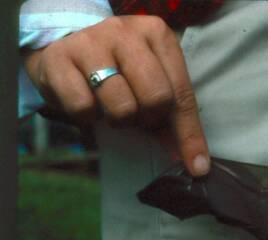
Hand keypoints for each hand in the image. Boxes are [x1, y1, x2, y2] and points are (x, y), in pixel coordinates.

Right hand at [22, 16, 209, 175]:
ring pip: (121, 105)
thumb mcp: (149, 85)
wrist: (65, 47)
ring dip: (119, 119)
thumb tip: (193, 163)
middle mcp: (126, 32)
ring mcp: (91, 42)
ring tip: (111, 107)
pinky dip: (86, 117)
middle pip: (156, 97)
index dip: (189, 135)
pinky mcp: (58, 58)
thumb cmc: (118, 70)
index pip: (182, 93)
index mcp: (157, 35)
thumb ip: (172, 120)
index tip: (196, 167)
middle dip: (148, 118)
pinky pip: (83, 107)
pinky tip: (86, 102)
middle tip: (137, 115)